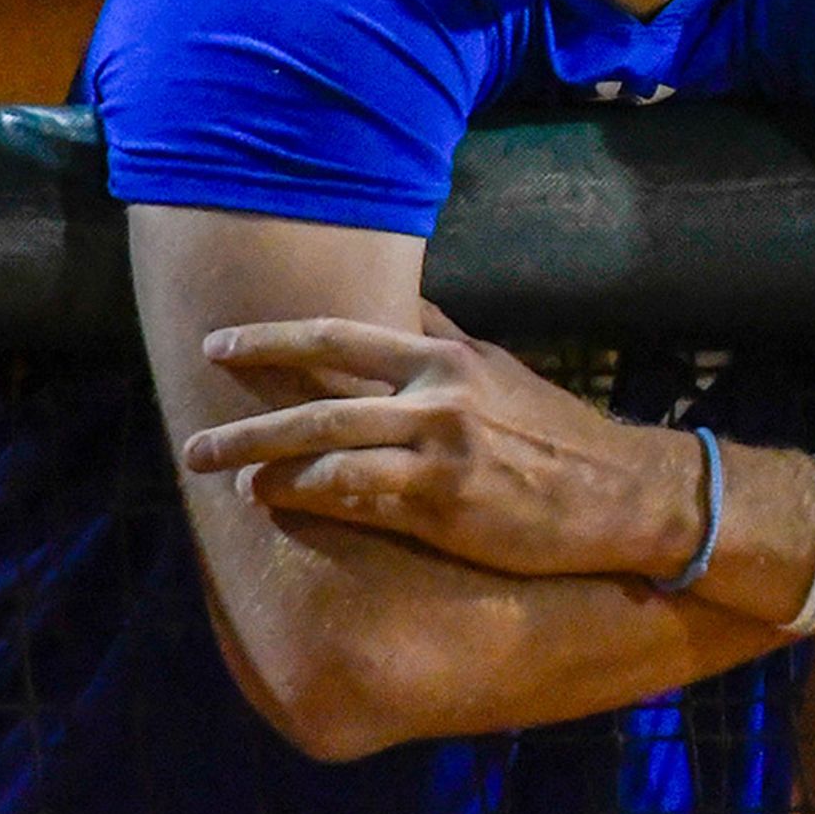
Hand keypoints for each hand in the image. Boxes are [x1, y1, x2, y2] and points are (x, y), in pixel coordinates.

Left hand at [182, 302, 701, 579]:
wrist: (621, 491)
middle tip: (194, 438)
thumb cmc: (557, 433)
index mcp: (449, 358)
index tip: (222, 343)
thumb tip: (402, 312)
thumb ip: (446, 343)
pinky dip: (303, 494)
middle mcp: (439, 395)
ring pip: (326, 447)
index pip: (342, 336)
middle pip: (319, 397)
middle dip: (247, 414)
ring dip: (260, 459)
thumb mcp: (503, 371)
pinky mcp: (442, 501)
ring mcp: (439, 448)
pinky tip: (272, 499)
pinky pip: (353, 494)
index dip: (274, 338)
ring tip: (217, 470)